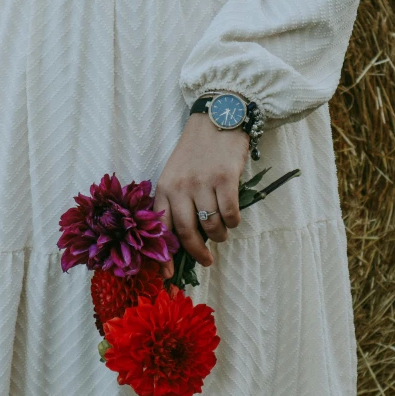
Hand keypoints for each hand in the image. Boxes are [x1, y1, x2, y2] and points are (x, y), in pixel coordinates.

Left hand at [153, 112, 249, 278]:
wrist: (216, 120)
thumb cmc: (195, 152)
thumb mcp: (175, 174)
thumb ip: (175, 202)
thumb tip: (183, 239)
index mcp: (164, 187)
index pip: (161, 228)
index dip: (164, 256)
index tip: (169, 275)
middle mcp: (180, 187)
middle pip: (187, 233)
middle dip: (198, 253)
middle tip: (206, 261)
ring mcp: (203, 183)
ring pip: (211, 225)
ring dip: (220, 235)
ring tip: (222, 232)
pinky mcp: (225, 179)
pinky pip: (229, 213)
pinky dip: (233, 221)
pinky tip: (232, 218)